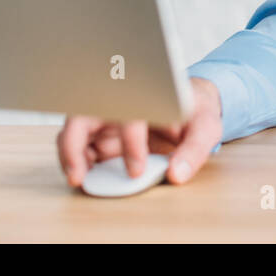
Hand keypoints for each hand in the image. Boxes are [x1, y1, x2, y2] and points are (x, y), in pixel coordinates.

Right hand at [57, 77, 222, 186]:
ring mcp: (107, 116)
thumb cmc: (194, 113)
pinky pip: (78, 142)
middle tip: (78, 174)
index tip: (137, 170)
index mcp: (147, 96)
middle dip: (74, 142)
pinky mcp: (100, 132)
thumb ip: (195, 150)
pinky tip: (84, 175)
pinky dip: (74, 158)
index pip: (131, 114)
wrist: (188, 105)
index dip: (131, 143)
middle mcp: (120, 102)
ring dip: (69, 152)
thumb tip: (176, 174)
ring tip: (77, 178)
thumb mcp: (206, 127)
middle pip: (84, 112)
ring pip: (74, 127)